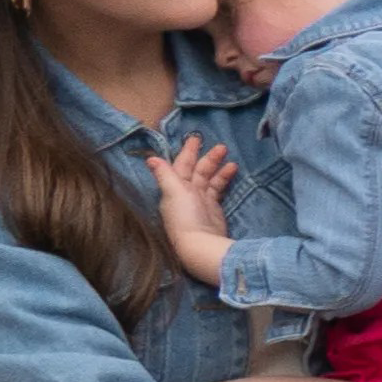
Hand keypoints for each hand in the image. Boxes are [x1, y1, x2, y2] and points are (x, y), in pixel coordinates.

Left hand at [151, 141, 235, 284]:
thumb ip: (164, 174)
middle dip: (206, 157)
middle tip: (221, 145)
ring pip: (207, 178)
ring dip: (217, 166)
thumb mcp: (173, 192)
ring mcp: (199, 201)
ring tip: (228, 156)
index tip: (196, 138)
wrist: (200, 244)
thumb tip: (150, 158)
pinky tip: (232, 169)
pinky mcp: (212, 208)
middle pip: (195, 170)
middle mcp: (184, 193)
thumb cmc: (184, 216)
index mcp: (173, 188)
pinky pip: (217, 188)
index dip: (187, 152)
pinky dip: (224, 178)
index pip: (180, 165)